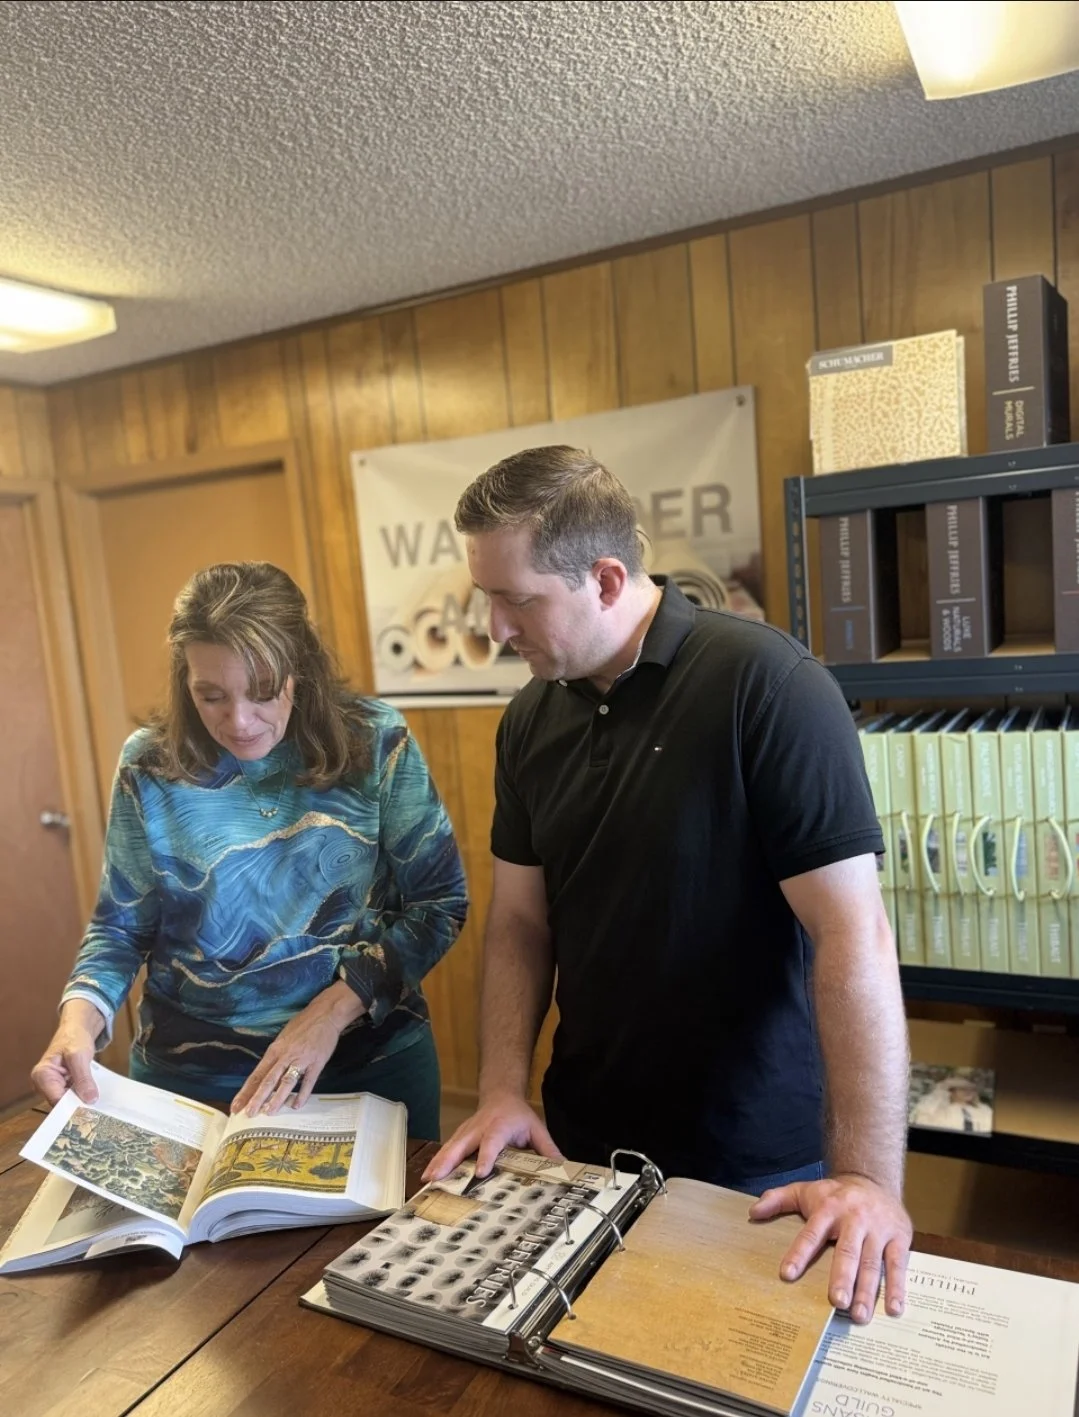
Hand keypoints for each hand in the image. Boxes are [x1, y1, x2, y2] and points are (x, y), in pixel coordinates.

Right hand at [31, 1000, 104, 1105]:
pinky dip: (82, 1096)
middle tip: (96, 1111)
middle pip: (61, 1103)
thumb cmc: (74, 1038)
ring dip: (81, 1102)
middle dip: (77, 1105)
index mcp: (42, 1075)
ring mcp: (52, 1086)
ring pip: (67, 1101)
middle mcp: (43, 1084)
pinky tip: (94, 1099)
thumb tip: (90, 1099)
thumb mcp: (80, 1056)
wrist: (76, 1030)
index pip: (56, 1099)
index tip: (89, 1111)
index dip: (72, 1106)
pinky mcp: (61, 1087)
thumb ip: (83, 1078)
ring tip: (98, 1106)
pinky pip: (72, 1096)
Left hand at [231, 982, 363, 1116]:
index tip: (236, 1106)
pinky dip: (302, 1094)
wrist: (325, 1014)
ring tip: (269, 1112)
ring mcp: (301, 1059)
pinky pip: (308, 1081)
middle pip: (268, 1080)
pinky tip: (296, 1105)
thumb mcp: (283, 1038)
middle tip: (248, 1114)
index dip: (246, 1092)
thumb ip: (275, 1057)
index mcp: (275, 1050)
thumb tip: (266, 1076)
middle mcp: (285, 1056)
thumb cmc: (302, 1026)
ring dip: (277, 1098)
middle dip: (257, 1098)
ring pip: (286, 1081)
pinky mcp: (316, 1062)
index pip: (257, 1075)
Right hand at [422, 1089, 560, 1181]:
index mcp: (499, 1127)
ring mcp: (466, 1132)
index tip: (480, 1173)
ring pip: (450, 1147)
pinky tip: (427, 1178)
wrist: (501, 1094)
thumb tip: (562, 1170)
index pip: (492, 1142)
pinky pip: (446, 1151)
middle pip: (462, 1144)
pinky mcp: (459, 1137)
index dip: (486, 1156)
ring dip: (438, 1163)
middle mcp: (478, 1129)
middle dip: (450, 1161)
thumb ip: (547, 1150)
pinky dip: (436, 1163)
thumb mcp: (537, 1129)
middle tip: (438, 1177)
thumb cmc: (518, 1116)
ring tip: (427, 1180)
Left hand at [749, 1174, 911, 1323]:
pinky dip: (897, 1287)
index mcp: (828, 1208)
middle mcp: (853, 1218)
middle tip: (836, 1302)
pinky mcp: (899, 1237)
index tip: (787, 1275)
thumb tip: (752, 1212)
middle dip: (842, 1277)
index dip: (799, 1254)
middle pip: (847, 1251)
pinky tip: (893, 1308)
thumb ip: (777, 1199)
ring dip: (867, 1290)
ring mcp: (878, 1228)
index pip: (811, 1234)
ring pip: (872, 1262)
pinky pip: (898, 1264)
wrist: (873, 1178)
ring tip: (859, 1315)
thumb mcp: (804, 1191)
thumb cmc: (834, 1194)